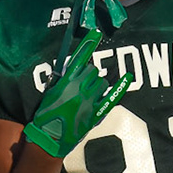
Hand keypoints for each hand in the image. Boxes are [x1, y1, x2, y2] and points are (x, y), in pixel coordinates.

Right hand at [24, 30, 127, 157]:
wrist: (49, 139)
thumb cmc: (45, 117)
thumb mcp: (49, 94)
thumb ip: (61, 81)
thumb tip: (71, 72)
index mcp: (66, 83)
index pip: (80, 60)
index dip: (88, 45)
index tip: (96, 34)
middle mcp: (80, 90)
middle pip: (93, 71)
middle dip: (89, 74)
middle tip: (82, 83)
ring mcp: (90, 101)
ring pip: (102, 83)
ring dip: (97, 84)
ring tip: (88, 93)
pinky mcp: (96, 113)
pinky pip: (111, 97)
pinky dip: (120, 87)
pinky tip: (127, 78)